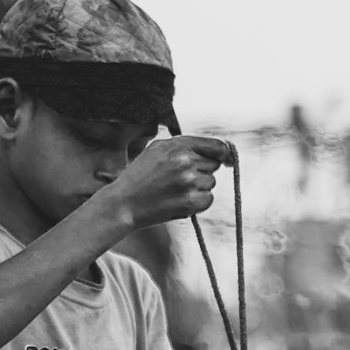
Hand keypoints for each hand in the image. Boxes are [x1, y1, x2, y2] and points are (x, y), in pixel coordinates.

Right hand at [106, 135, 231, 231]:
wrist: (123, 204)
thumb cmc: (139, 177)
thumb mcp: (157, 150)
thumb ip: (185, 146)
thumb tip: (218, 150)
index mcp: (178, 145)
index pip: (216, 145)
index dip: (224, 153)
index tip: (226, 159)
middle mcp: (185, 161)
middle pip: (213, 165)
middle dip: (202, 171)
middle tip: (180, 180)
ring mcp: (189, 182)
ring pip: (210, 183)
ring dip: (199, 188)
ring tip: (176, 191)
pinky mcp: (190, 201)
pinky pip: (208, 199)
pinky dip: (198, 203)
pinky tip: (179, 201)